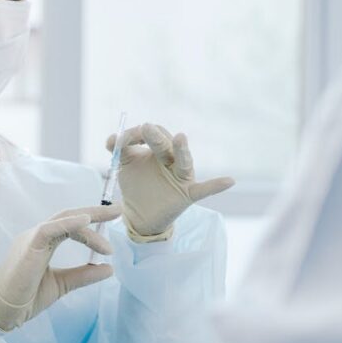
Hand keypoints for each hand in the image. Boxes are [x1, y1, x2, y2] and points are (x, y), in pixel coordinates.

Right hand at [0, 204, 121, 330]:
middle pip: (69, 216)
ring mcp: (32, 239)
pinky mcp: (28, 246)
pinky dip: (69, 224)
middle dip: (95, 211)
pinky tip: (86, 222)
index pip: (71, 225)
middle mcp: (37, 236)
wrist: (2, 311)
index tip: (114, 221)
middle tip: (119, 209)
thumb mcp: (61, 284)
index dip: (93, 222)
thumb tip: (109, 269)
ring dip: (89, 219)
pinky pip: (50, 229)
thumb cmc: (25, 298)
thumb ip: (83, 275)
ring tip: (112, 220)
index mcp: (43, 243)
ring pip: (63, 220)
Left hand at [107, 124, 234, 241]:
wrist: (139, 214)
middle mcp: (173, 160)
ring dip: (181, 150)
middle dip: (155, 137)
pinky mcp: (187, 195)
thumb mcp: (125, 165)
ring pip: (184, 161)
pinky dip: (216, 186)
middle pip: (167, 145)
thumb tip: (112, 139)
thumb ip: (119, 149)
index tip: (120, 140)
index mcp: (159, 150)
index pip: (153, 134)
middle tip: (146, 128)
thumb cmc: (136, 184)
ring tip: (180, 138)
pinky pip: (204, 190)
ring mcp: (181, 177)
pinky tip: (229, 181)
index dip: (137, 134)